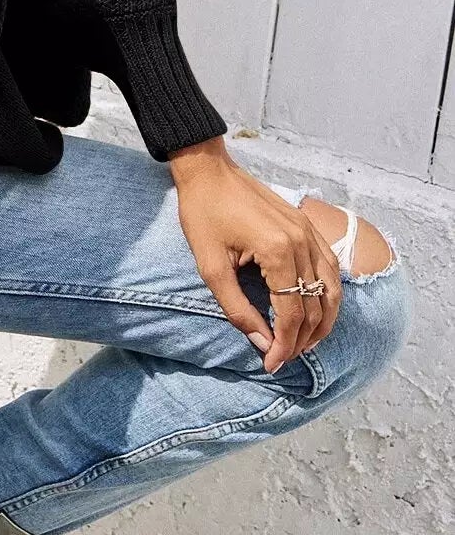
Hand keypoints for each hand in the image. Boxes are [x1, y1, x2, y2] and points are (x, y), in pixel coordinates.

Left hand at [168, 138, 340, 375]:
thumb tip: (261, 343)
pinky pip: (330, 267)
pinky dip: (327, 295)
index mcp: (278, 251)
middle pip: (316, 306)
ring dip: (322, 321)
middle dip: (303, 339)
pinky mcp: (307, 225)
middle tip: (284, 357)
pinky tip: (315, 309)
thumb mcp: (210, 266)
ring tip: (303, 343)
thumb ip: (237, 309)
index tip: (271, 364)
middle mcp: (301, 241)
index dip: (284, 344)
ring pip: (332, 290)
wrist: (207, 170)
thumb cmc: (202, 214)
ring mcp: (309, 231)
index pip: (292, 313)